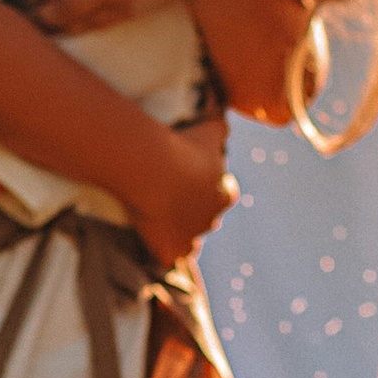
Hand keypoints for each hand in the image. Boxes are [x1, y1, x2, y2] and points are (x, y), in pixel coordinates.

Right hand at [126, 113, 234, 270]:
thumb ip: (221, 128)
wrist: (150, 169)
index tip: (200, 179)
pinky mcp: (170, 249)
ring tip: (162, 219)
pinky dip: (165, 250)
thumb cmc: (182, 147)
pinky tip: (154, 241)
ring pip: (191, 241)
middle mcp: (211, 218)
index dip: (215, 187)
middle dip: (197, 210)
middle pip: (208, 218)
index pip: (227, 193)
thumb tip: (226, 121)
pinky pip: (170, 256)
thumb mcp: (209, 130)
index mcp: (223, 193)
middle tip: (176, 197)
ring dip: (181, 232)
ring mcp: (191, 236)